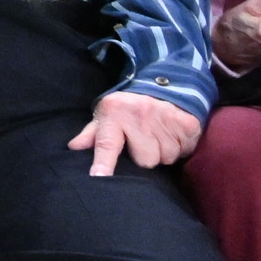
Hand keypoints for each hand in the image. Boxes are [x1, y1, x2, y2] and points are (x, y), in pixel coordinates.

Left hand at [67, 89, 201, 174]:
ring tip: (158, 135)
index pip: (107, 143)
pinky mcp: (187, 124)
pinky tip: (172, 134)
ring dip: (163, 152)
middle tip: (143, 140)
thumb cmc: (128, 107)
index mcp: (114, 114)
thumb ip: (92, 134)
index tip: (99, 177)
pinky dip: (179, 147)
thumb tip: (74, 147)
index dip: (103, 162)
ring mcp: (165, 119)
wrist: (162, 84)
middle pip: (145, 160)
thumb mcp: (106, 115)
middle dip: (145, 156)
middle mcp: (139, 116)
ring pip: (166, 158)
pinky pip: (183, 151)